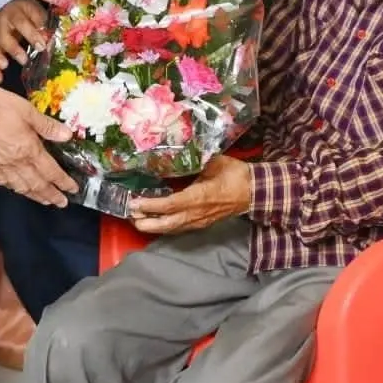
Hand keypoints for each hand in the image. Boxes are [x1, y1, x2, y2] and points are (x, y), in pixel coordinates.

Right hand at [0, 0, 49, 80]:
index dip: (31, 35)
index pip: (20, 22)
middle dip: (13, 48)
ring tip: (5, 66)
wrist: (15, 7)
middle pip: (2, 35)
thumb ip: (43, 25)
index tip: (41, 47)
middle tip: (24, 60)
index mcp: (14, 12)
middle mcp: (0, 22)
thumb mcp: (38, 12)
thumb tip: (47, 40)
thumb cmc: (29, 12)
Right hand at [0, 74, 78, 205]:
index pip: (50, 171)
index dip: (63, 182)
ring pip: (21, 187)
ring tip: (45, 201)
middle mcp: (16, 163)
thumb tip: (67, 135)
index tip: (73, 189)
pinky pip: (4, 183)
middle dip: (51, 195)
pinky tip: (18, 189)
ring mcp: (0, 166)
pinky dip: (15, 189)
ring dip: (35, 196)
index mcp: (29, 149)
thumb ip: (47, 125)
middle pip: (37, 185)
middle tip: (62, 203)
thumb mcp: (27, 110)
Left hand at [129, 155, 251, 234]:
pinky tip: (156, 221)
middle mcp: (196, 213)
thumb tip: (178, 153)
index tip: (135, 203)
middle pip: (166, 224)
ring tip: (137, 219)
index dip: (151, 205)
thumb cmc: (235, 175)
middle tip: (129, 215)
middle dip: (146, 222)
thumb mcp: (215, 162)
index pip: (171, 204)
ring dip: (153, 226)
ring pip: (171, 228)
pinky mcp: (201, 224)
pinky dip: (165, 226)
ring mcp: (199, 221)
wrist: (254, 193)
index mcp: (200, 196)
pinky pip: (179, 228)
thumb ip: (196, 161)